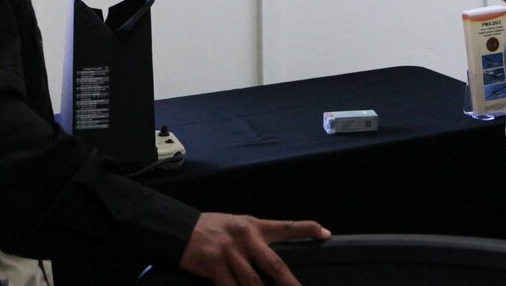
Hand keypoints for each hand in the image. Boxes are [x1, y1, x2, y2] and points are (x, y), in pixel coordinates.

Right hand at [180, 213, 330, 284]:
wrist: (179, 229)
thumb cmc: (212, 229)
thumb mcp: (236, 226)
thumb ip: (255, 240)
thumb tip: (273, 264)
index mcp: (254, 225)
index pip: (286, 226)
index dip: (307, 229)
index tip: (325, 233)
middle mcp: (245, 237)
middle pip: (274, 265)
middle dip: (290, 284)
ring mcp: (230, 252)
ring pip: (253, 283)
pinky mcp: (214, 265)